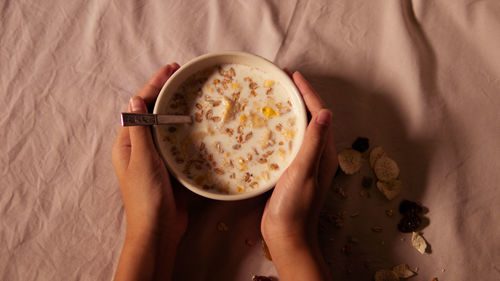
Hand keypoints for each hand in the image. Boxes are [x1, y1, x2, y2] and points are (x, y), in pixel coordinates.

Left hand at [112, 63, 186, 280]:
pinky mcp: (171, 165)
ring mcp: (156, 155)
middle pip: (152, 112)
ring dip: (176, 108)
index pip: (139, 106)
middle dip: (165, 92)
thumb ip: (139, 130)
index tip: (171, 70)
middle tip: (184, 75)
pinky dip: (185, 128)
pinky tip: (198, 121)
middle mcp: (140, 146)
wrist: (159, 229)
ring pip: (165, 125)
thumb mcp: (141, 160)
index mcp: (128, 143)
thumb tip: (135, 99)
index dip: (154, 85)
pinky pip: (177, 140)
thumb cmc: (145, 196)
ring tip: (192, 92)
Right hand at [261, 71, 336, 280]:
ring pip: (300, 128)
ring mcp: (306, 162)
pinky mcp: (293, 170)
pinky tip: (270, 125)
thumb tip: (324, 113)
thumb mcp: (304, 173)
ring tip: (276, 95)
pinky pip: (290, 141)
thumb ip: (314, 144)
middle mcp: (318, 154)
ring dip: (291, 110)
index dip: (308, 93)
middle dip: (300, 96)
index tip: (294, 75)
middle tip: (283, 80)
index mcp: (325, 153)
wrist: (287, 235)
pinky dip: (283, 127)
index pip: (319, 114)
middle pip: (312, 118)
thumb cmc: (296, 207)